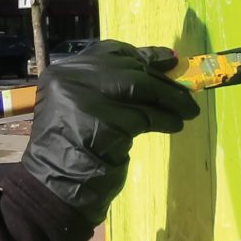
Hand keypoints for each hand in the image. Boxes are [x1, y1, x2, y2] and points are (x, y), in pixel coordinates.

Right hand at [22, 41, 200, 224]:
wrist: (53, 187)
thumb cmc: (73, 150)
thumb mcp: (85, 109)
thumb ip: (111, 88)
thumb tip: (163, 66)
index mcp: (62, 72)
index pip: (110, 52)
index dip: (144, 55)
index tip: (171, 60)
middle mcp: (70, 80)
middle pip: (128, 69)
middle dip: (162, 82)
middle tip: (186, 94)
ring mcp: (84, 99)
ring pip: (139, 89)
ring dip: (169, 100)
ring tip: (187, 111)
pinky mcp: (103, 122)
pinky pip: (143, 116)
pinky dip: (164, 119)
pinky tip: (174, 125)